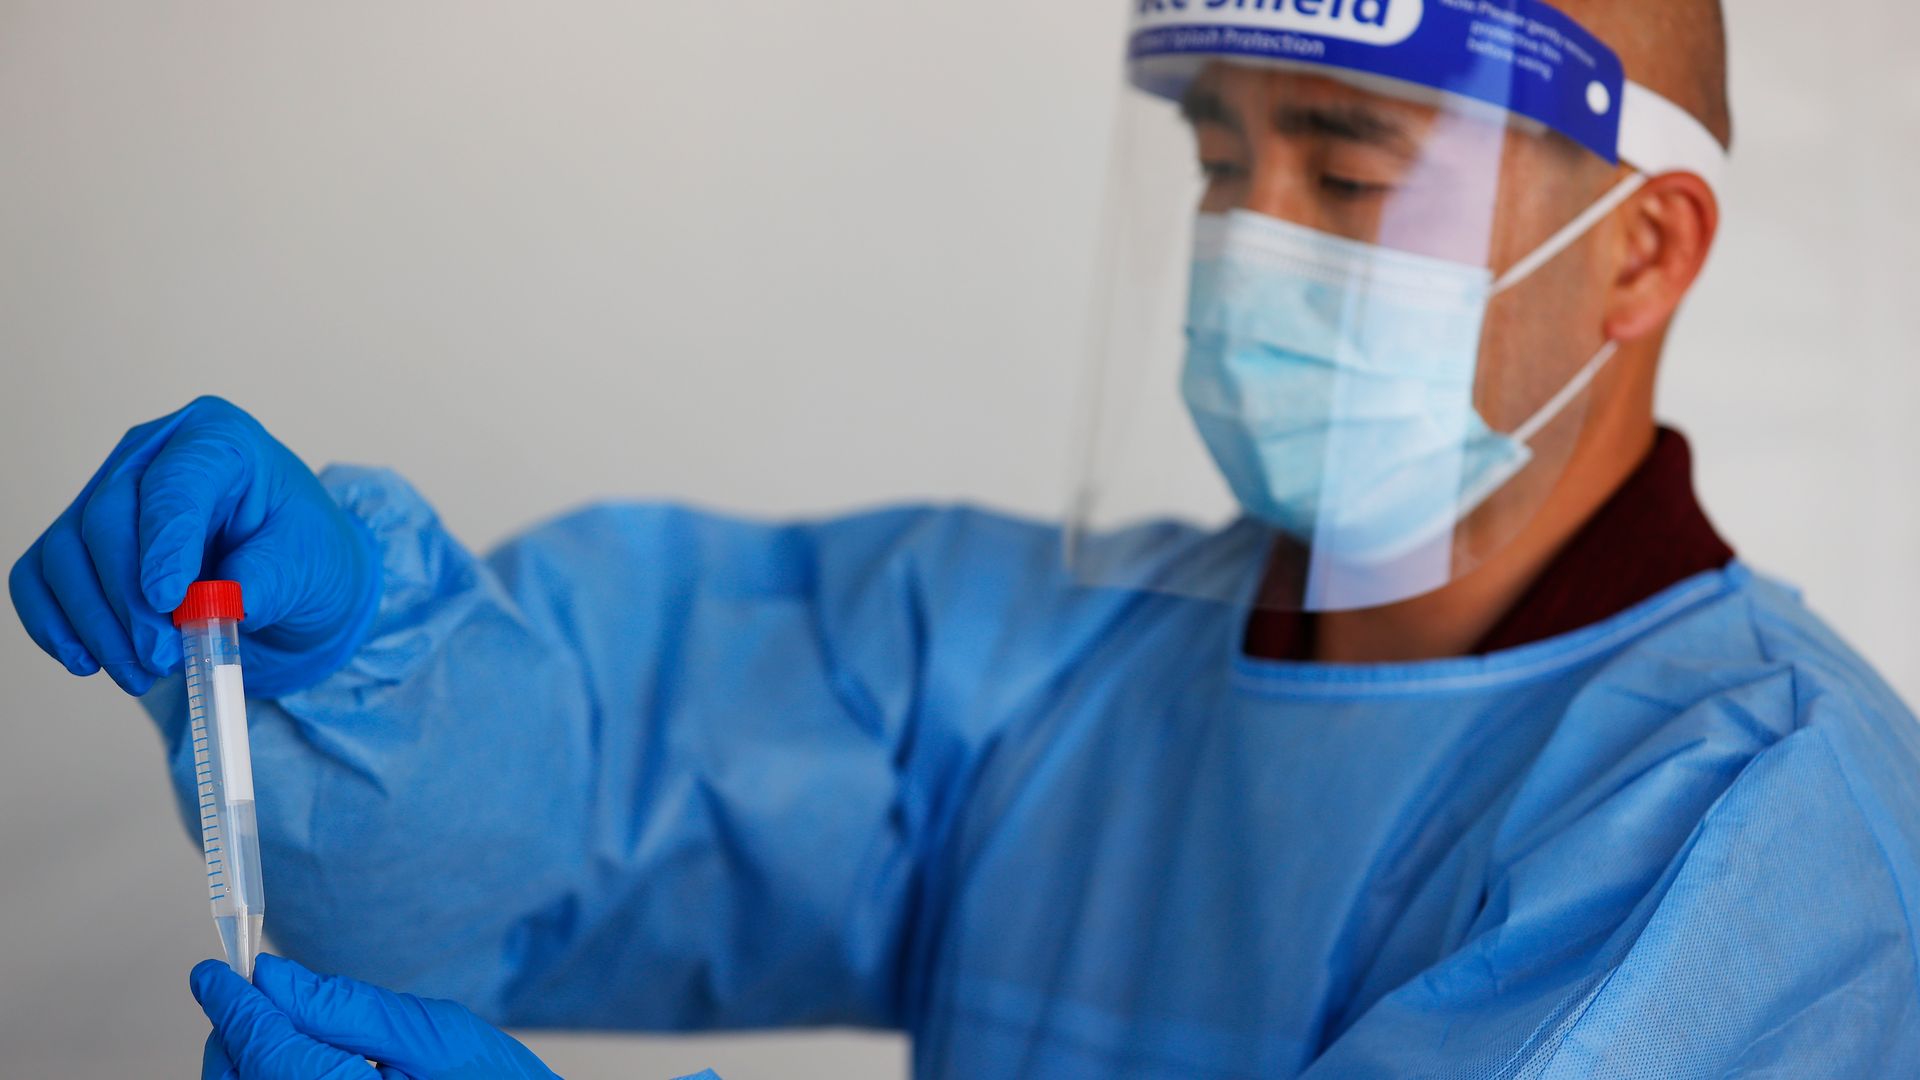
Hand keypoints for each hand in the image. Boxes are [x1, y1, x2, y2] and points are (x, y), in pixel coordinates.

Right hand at [9, 396, 378, 696]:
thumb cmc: (304, 557)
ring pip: (66, 552)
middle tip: (159, 657)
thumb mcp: (313, 565)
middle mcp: (152, 455)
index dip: (164, 543)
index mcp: (218, 439)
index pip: (174, 482)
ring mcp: (106, 494)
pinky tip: (87, 661)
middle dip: (128, 599)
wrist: (290, 583)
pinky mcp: (80, 541)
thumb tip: (223, 603)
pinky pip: (40, 577)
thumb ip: (271, 578)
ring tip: (142, 672)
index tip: (167, 600)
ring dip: (95, 623)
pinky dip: (53, 623)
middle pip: (108, 518)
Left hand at [192, 954, 560, 1078]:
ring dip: (250, 1062)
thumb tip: (276, 978)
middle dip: (238, 1032)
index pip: (263, 1047)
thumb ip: (348, 1009)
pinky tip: (296, 1066)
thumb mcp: (434, 1036)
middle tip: (250, 992)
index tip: (215, 972)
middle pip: (239, 1078)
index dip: (233, 1003)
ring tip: (278, 1029)